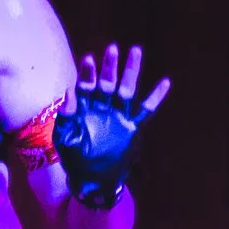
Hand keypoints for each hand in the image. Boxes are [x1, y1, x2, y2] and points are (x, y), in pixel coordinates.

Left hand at [54, 43, 170, 209]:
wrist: (92, 180)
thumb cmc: (74, 159)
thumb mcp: (64, 138)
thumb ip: (66, 116)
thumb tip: (69, 92)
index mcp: (84, 109)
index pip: (86, 86)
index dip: (88, 73)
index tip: (89, 59)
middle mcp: (102, 109)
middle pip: (107, 82)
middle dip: (110, 66)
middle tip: (113, 47)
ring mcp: (118, 117)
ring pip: (126, 90)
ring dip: (131, 71)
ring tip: (135, 50)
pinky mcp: (132, 128)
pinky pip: (146, 110)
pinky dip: (155, 97)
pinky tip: (165, 82)